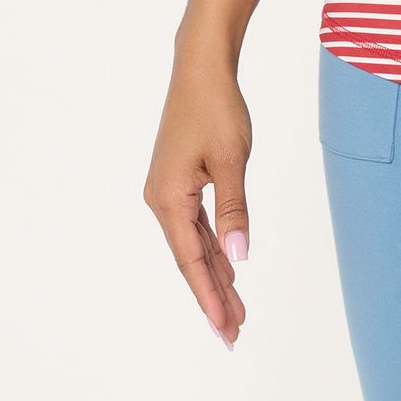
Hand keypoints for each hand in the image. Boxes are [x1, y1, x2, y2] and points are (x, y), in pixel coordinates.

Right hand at [142, 54, 252, 349]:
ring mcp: (168, 190)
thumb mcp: (232, 160)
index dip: (210, 298)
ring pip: (194, 243)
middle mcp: (161, 200)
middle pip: (190, 259)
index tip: (225, 329)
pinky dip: (211, 246)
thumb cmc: (216, 107)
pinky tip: (226, 265)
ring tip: (236, 309)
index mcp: (168, 199)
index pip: (191, 261)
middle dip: (213, 296)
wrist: (201, 67)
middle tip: (234, 333)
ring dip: (214, 274)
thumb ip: (234, 210)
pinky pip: (195, 224)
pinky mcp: (179, 179)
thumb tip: (238, 256)